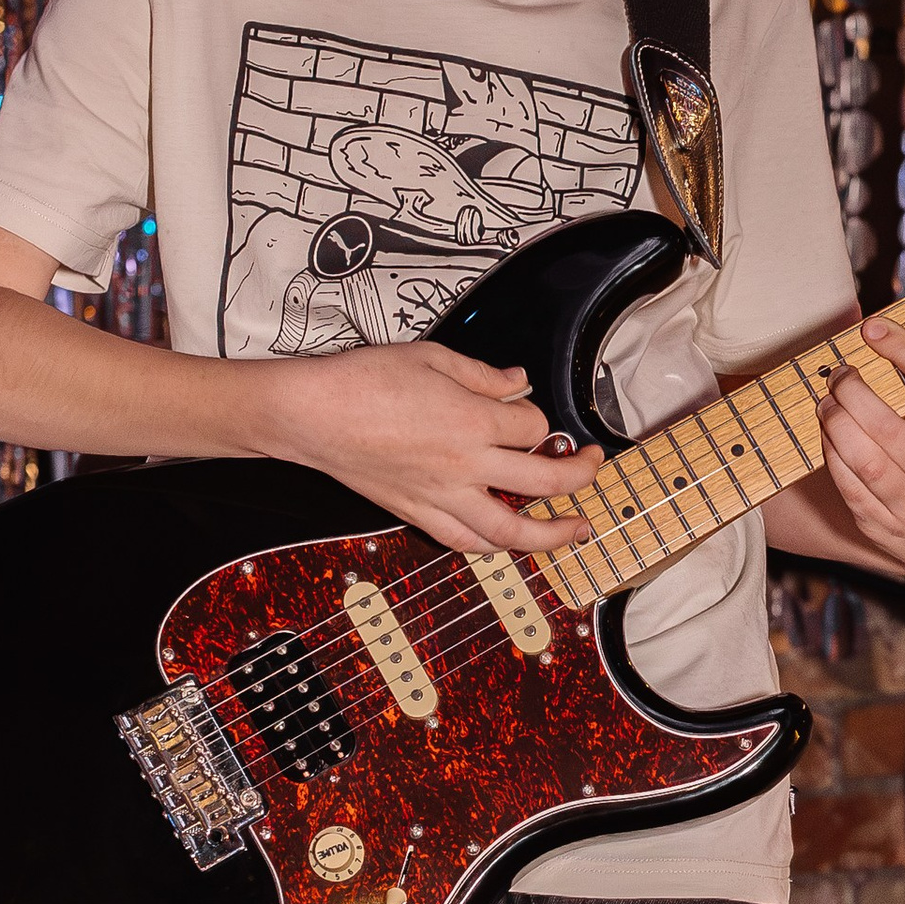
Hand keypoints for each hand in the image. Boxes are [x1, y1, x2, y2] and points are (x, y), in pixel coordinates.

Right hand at [253, 341, 601, 555]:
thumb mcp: (432, 358)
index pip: (532, 424)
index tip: (526, 409)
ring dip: (552, 534)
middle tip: (592, 465)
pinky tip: (508, 541)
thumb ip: (482, 375)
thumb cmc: (362, 381)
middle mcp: (464, 465)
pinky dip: (494, 545)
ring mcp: (442, 496)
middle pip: (544, 480)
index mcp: (472, 421)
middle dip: (579, 473)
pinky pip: (465, 541)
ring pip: (511, 530)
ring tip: (576, 529)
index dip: (538, 416)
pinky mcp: (417, 512)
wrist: (312, 414)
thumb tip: (517, 383)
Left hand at [818, 317, 904, 588]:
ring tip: (827, 402)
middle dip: (852, 390)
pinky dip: (831, 453)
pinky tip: (828, 434)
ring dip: (834, 420)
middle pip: (886, 423)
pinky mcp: (879, 525)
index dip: (904, 349)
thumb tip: (878, 356)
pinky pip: (846, 483)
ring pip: (860, 457)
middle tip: (840, 374)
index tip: (874, 329)